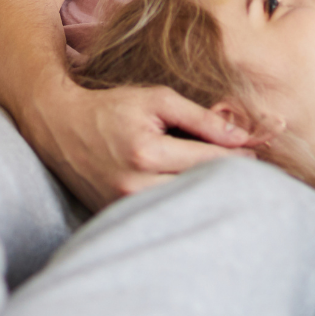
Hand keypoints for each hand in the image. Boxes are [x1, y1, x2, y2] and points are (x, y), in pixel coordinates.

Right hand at [31, 80, 250, 208]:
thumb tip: (242, 139)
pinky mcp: (116, 216)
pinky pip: (161, 214)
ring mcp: (123, 205)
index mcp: (146, 152)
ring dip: (205, 194)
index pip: (210, 160)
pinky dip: (180, 204)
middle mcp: (134, 185)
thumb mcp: (156, 99)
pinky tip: (189, 192)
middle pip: (201, 189)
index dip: (239, 157)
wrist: (59, 127)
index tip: (255, 153)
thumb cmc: (110, 108)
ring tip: (219, 181)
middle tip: (245, 170)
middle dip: (226, 178)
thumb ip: (200, 118)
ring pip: (184, 206)